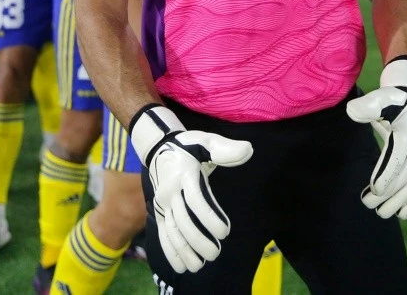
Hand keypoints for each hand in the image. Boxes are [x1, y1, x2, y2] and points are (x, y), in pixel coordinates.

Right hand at [130, 105, 252, 273]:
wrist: (159, 148)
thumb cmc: (189, 146)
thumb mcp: (206, 140)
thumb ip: (225, 148)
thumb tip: (248, 150)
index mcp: (184, 174)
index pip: (196, 200)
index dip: (209, 217)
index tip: (224, 232)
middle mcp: (170, 191)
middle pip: (183, 220)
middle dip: (198, 240)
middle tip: (215, 253)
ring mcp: (162, 203)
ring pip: (172, 231)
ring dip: (184, 250)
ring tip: (199, 265)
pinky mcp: (158, 212)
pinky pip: (163, 233)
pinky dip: (171, 251)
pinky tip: (181, 267)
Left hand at [346, 57, 406, 219]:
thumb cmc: (390, 100)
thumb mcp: (380, 98)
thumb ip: (367, 105)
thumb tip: (351, 111)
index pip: (397, 157)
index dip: (387, 174)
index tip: (375, 189)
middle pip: (404, 176)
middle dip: (387, 193)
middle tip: (367, 203)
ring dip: (397, 202)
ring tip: (381, 214)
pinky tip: (401, 214)